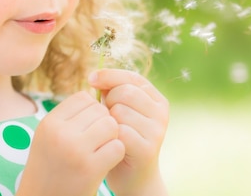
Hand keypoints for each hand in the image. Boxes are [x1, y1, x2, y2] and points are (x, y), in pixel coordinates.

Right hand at [17, 91, 124, 195]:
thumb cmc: (51, 169)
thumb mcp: (48, 138)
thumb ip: (68, 116)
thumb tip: (94, 93)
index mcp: (49, 123)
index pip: (83, 97)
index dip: (92, 111)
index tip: (88, 127)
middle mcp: (60, 133)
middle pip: (99, 110)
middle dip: (103, 124)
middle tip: (96, 143)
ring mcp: (75, 150)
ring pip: (111, 125)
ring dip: (111, 137)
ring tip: (100, 151)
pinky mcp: (90, 168)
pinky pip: (118, 146)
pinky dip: (116, 154)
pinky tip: (105, 163)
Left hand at [89, 69, 168, 195]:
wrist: (132, 176)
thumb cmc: (120, 137)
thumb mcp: (118, 109)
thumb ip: (111, 91)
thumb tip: (95, 76)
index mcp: (156, 98)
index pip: (132, 77)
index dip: (110, 75)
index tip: (90, 78)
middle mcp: (161, 112)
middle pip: (125, 92)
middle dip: (108, 101)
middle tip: (105, 116)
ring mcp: (157, 131)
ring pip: (120, 111)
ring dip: (107, 120)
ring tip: (108, 131)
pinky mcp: (148, 149)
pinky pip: (119, 132)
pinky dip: (109, 136)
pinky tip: (110, 143)